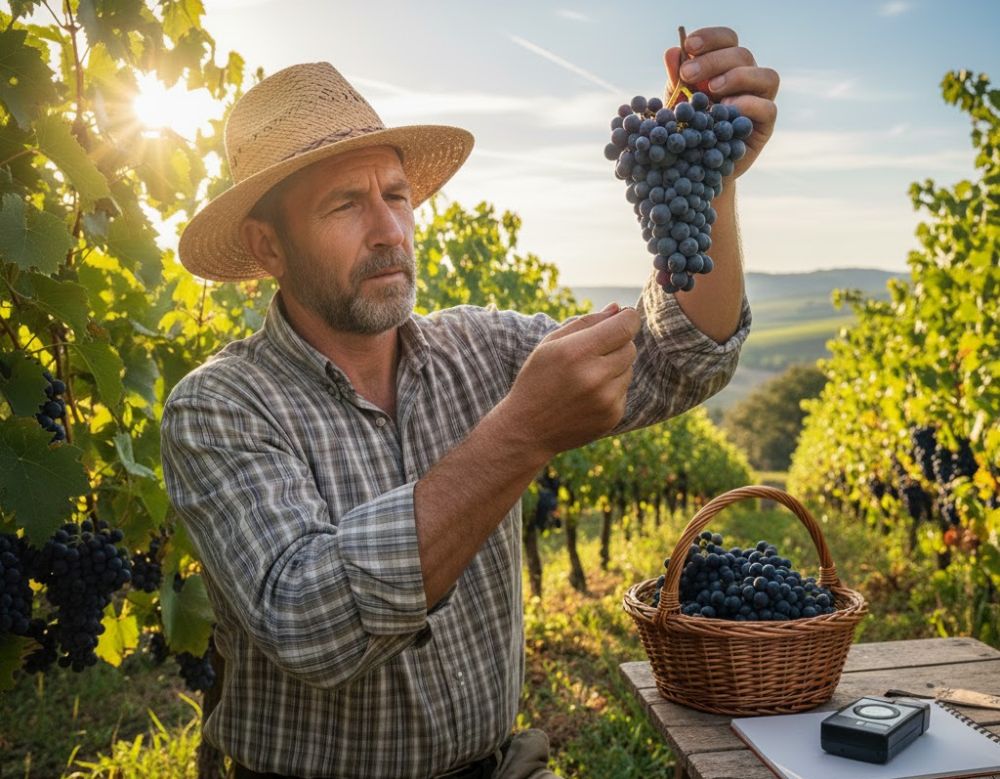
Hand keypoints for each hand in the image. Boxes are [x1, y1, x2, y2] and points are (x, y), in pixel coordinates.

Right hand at [501, 304, 641, 459]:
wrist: (527, 430)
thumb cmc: (537, 379)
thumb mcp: (550, 344)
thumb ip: (586, 322)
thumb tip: (619, 308)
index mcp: (577, 352)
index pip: (625, 326)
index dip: (627, 319)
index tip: (623, 318)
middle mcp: (595, 376)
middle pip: (630, 347)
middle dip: (617, 344)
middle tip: (592, 353)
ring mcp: (606, 399)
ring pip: (629, 369)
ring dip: (614, 367)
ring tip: (586, 377)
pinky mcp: (613, 415)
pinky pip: (625, 390)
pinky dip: (612, 388)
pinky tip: (587, 396)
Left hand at [663, 27, 778, 178]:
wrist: (693, 168)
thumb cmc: (686, 130)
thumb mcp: (677, 103)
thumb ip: (677, 79)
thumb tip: (672, 51)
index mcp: (726, 66)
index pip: (727, 40)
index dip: (710, 38)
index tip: (688, 46)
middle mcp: (748, 78)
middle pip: (743, 55)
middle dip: (713, 61)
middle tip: (687, 75)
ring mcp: (760, 100)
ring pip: (766, 76)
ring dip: (738, 77)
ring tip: (711, 90)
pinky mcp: (764, 126)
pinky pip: (768, 109)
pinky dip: (749, 105)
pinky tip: (726, 108)